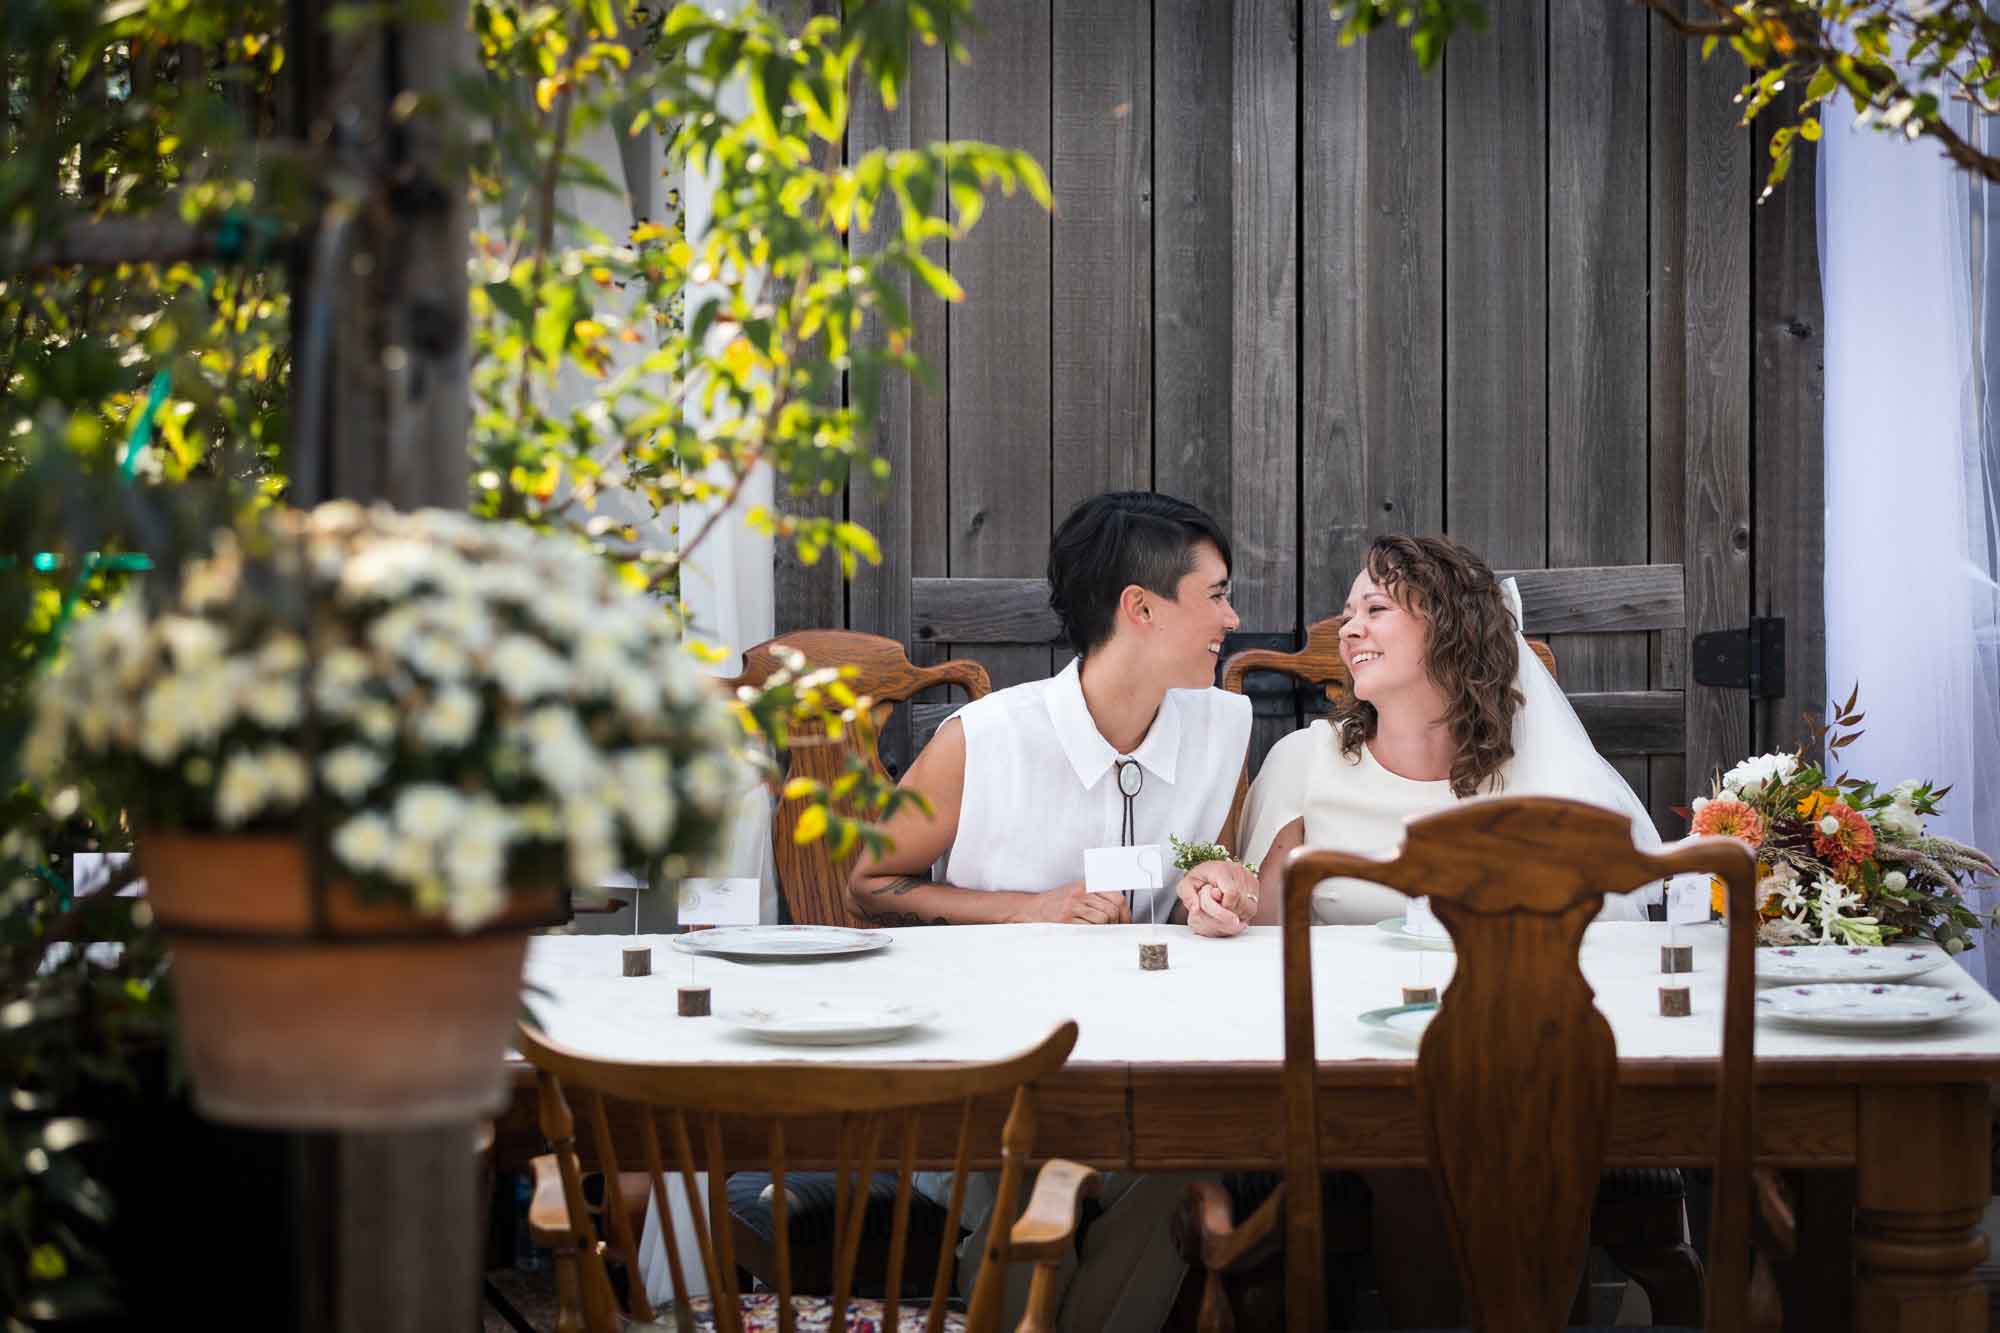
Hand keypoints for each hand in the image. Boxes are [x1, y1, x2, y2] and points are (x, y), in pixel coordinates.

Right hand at [1017, 881, 1131, 925]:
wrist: (1032, 909)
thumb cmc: (1056, 902)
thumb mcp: (1076, 891)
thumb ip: (1096, 896)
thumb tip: (1119, 910)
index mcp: (1086, 885)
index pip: (1116, 896)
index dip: (1125, 912)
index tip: (1125, 921)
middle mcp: (1080, 893)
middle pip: (1111, 909)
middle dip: (1117, 923)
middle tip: (1115, 930)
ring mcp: (1072, 906)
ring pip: (1102, 919)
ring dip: (1105, 929)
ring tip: (1102, 932)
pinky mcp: (1066, 919)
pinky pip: (1089, 928)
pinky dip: (1093, 933)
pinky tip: (1091, 934)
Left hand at [1176, 861, 1257, 937]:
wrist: (1209, 871)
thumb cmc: (1198, 878)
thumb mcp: (1186, 885)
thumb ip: (1187, 896)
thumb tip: (1196, 909)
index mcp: (1221, 870)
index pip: (1232, 893)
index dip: (1224, 906)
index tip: (1217, 906)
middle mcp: (1238, 871)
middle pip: (1242, 902)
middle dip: (1230, 911)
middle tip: (1219, 907)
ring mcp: (1248, 877)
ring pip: (1250, 906)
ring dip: (1238, 912)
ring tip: (1225, 906)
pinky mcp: (1254, 883)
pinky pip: (1254, 905)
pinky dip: (1244, 910)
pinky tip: (1233, 906)